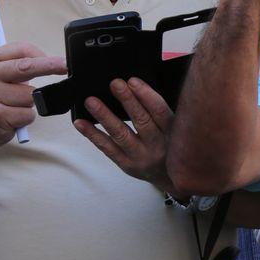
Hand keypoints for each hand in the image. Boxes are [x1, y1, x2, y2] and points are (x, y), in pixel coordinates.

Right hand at [0, 43, 66, 162]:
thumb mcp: (0, 77)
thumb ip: (20, 67)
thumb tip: (53, 62)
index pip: (20, 50)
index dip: (44, 55)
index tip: (61, 61)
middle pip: (26, 67)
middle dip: (50, 66)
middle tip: (65, 66)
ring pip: (30, 96)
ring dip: (29, 105)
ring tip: (12, 108)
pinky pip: (27, 114)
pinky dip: (25, 118)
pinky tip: (11, 119)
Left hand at [74, 77, 174, 192]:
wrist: (173, 177)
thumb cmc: (173, 146)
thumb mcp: (177, 129)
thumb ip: (162, 113)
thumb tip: (137, 88)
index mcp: (173, 133)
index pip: (160, 112)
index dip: (146, 95)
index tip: (133, 81)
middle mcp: (158, 146)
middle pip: (141, 121)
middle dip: (127, 100)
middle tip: (114, 83)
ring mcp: (141, 157)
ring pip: (121, 134)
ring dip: (105, 116)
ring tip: (92, 101)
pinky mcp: (127, 165)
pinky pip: (107, 148)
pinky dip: (93, 135)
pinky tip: (81, 123)